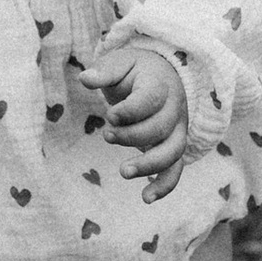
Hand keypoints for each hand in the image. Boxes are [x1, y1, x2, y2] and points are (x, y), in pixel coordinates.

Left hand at [94, 45, 188, 200]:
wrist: (162, 75)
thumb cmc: (135, 70)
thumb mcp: (120, 62)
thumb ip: (105, 71)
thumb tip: (84, 78)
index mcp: (160, 85)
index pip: (151, 99)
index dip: (130, 111)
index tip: (110, 116)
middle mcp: (174, 109)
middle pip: (160, 128)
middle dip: (132, 136)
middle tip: (107, 136)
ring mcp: (176, 130)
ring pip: (172, 152)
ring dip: (149, 165)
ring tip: (123, 172)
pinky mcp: (173, 147)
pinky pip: (176, 169)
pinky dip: (165, 186)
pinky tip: (146, 198)